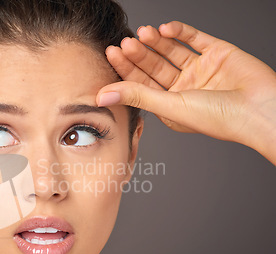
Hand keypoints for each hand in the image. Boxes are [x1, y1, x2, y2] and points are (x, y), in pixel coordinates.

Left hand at [97, 21, 275, 158]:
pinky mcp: (217, 53)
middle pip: (153, 66)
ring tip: (142, 32)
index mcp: (170, 105)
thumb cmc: (218, 117)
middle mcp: (183, 88)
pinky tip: (164, 28)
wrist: (260, 108)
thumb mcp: (170, 106)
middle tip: (124, 42)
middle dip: (138, 54)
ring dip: (156, 41)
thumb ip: (136, 96)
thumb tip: (102, 95)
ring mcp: (200, 70)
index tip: (111, 52)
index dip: (126, 68)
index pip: (141, 84)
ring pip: (171, 51)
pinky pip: (194, 38)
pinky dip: (179, 31)